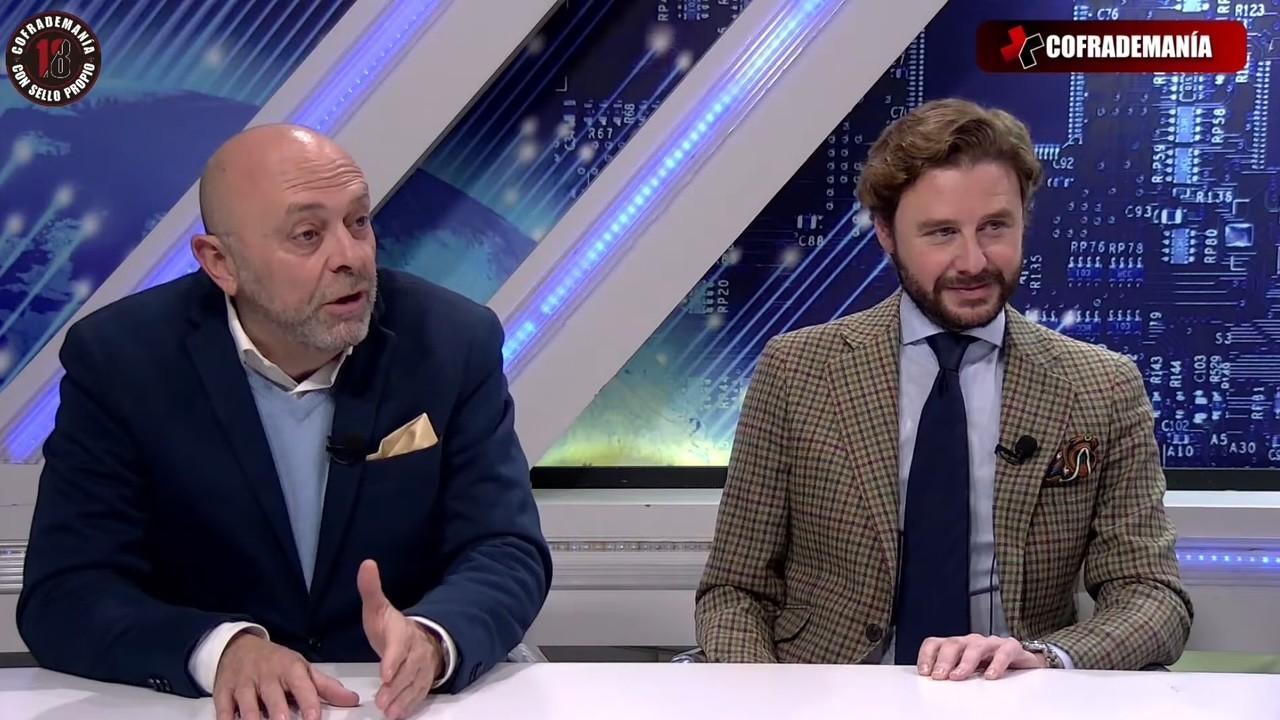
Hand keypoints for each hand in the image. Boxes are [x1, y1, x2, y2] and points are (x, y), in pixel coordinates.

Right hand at [213, 632, 358, 719]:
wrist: (238, 646)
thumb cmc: (276, 662)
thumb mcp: (302, 669)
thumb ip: (326, 687)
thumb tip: (352, 700)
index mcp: (290, 668)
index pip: (302, 686)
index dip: (309, 703)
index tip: (314, 719)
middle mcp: (267, 675)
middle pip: (273, 697)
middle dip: (279, 713)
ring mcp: (243, 683)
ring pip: (247, 704)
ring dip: (253, 718)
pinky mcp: (223, 691)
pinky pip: (224, 708)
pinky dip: (227, 719)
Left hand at [358, 559, 444, 719]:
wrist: (420, 637)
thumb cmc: (392, 626)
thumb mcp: (379, 607)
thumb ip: (371, 589)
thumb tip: (366, 563)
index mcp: (403, 632)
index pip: (398, 646)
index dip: (392, 660)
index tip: (383, 674)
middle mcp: (416, 651)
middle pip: (407, 669)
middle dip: (396, 685)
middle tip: (382, 700)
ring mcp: (421, 668)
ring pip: (414, 683)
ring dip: (402, 698)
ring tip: (389, 712)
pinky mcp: (423, 681)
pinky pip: (419, 693)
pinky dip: (410, 704)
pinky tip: (398, 714)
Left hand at [917, 634, 1047, 680]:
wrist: (1025, 662)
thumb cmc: (992, 666)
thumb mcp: (968, 671)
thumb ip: (952, 673)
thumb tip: (934, 685)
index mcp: (958, 646)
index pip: (936, 643)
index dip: (927, 656)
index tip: (924, 672)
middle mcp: (972, 642)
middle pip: (953, 643)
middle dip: (944, 660)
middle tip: (939, 676)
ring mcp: (991, 643)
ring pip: (975, 646)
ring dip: (965, 662)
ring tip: (958, 676)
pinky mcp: (1011, 647)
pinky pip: (1004, 652)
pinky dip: (997, 663)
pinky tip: (991, 676)